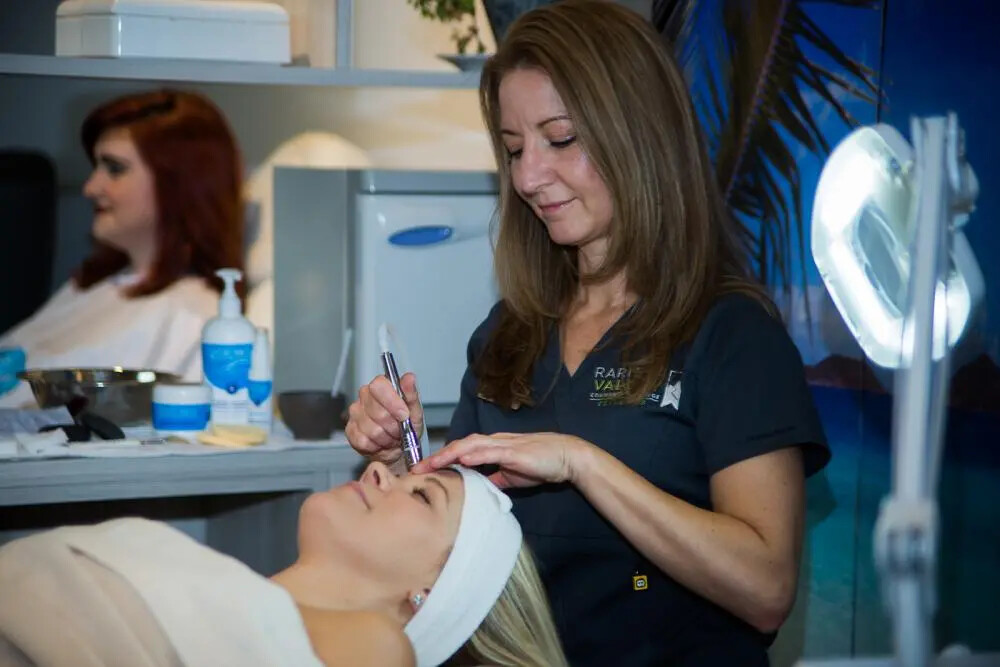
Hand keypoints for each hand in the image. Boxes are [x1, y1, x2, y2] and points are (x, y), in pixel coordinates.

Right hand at [345, 373, 423, 465]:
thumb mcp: (415, 410)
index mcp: (381, 386)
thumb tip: (409, 378)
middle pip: (377, 411)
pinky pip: (364, 441)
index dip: (392, 402)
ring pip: (372, 429)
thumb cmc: (406, 425)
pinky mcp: (350, 431)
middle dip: (393, 425)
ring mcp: (355, 413)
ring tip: (391, 436)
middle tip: (400, 429)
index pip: (378, 386)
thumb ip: (411, 394)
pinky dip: (376, 445)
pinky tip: (381, 442)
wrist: (399, 447)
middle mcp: (365, 396)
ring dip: (386, 437)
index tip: (403, 414)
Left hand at [411, 432, 589, 488]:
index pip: (460, 451)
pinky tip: (461, 460)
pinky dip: (474, 455)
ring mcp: (502, 445)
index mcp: (491, 447)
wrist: (566, 456)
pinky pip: (490, 452)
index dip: (440, 460)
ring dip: (448, 454)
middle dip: (436, 458)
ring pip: (469, 445)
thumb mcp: (511, 475)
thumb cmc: (540, 463)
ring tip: (430, 465)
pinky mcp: (513, 451)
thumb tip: (479, 489)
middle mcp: (492, 442)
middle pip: (458, 446)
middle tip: (415, 470)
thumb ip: (494, 478)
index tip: (422, 472)